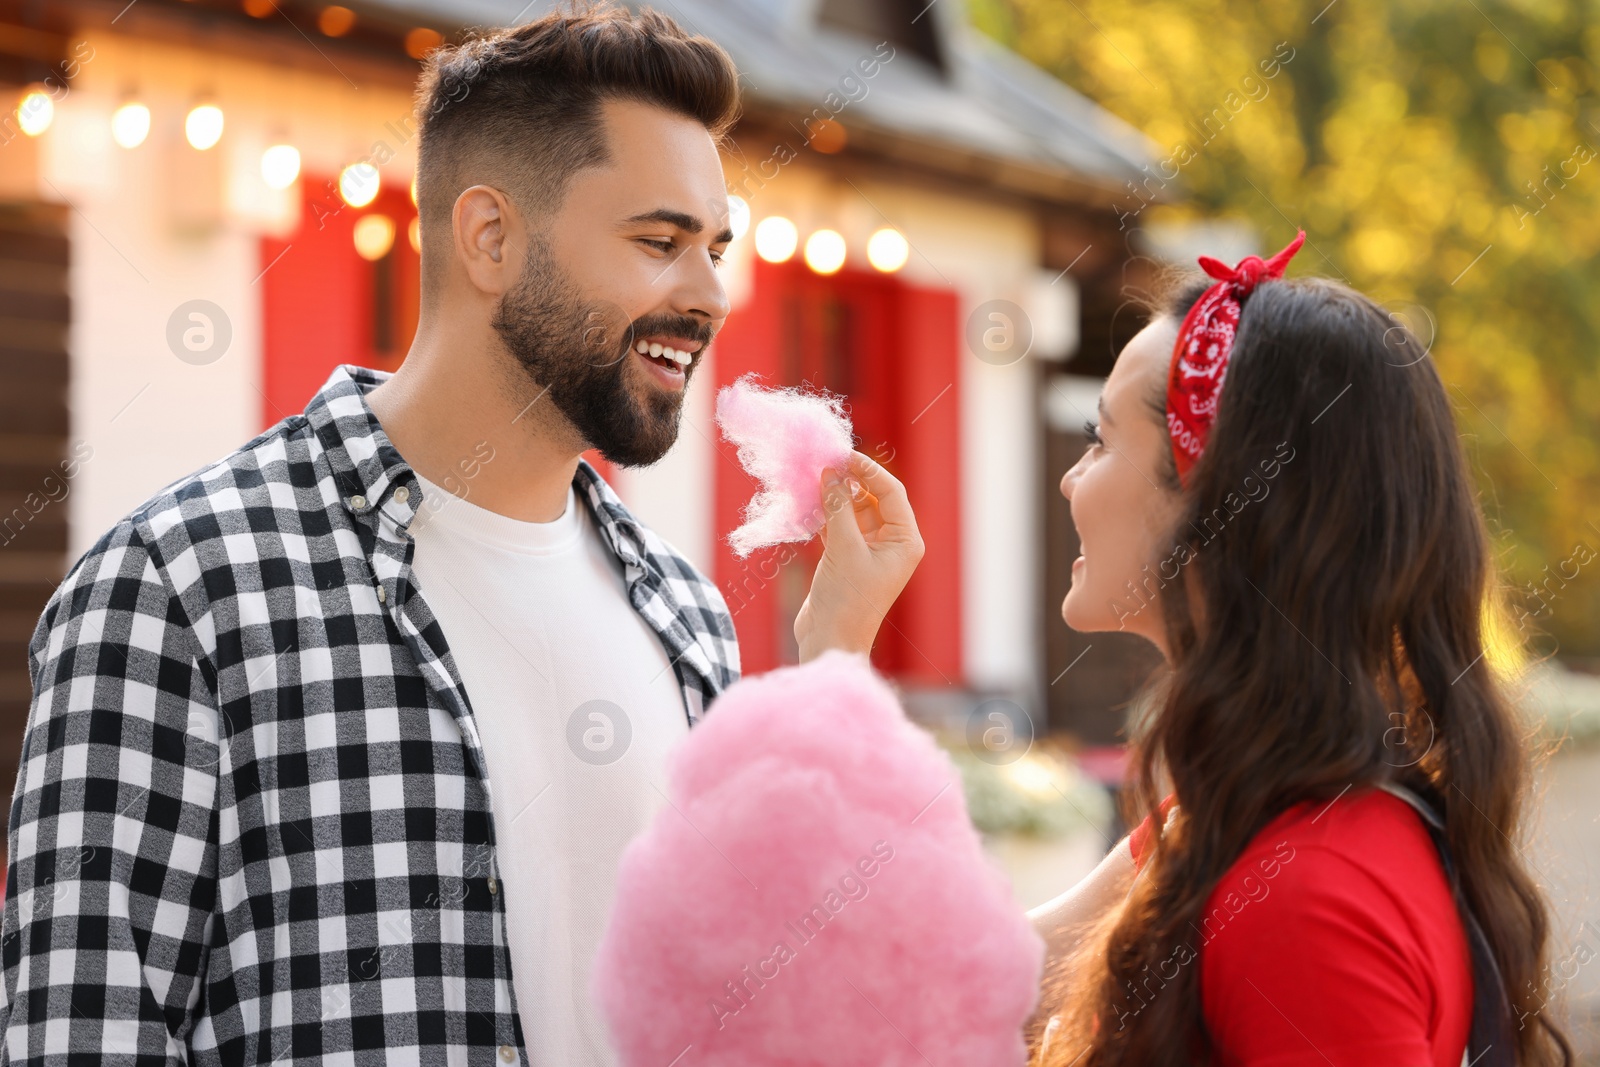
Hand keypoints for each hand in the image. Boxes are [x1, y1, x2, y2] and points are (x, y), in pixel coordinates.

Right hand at [793, 450, 924, 661]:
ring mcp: (869, 550)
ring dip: (834, 496)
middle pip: (873, 497)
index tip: (841, 455)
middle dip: (849, 480)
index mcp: (905, 541)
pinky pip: (839, 524)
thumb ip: (837, 508)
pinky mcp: (847, 557)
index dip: (868, 470)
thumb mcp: (843, 549)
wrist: (829, 641)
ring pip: (853, 510)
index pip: (891, 492)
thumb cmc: (846, 601)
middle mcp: (892, 543)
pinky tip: (808, 501)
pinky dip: (825, 513)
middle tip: (823, 463)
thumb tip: (830, 472)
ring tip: (812, 478)